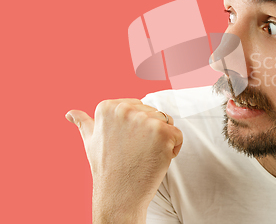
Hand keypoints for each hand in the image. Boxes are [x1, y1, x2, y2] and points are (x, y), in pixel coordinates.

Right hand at [66, 99, 182, 223]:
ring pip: (166, 122)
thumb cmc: (106, 168)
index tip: (124, 144)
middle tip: (134, 152)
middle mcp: (125, 109)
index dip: (137, 128)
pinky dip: (173, 149)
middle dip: (150, 133)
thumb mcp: (90, 141)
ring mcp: (144, 120)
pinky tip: (157, 160)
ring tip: (144, 156)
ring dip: (161, 140)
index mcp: (108, 107)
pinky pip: (177, 135)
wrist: (118, 196)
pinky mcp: (162, 132)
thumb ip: (83, 123)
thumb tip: (70, 113)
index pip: (138, 106)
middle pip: (153, 113)